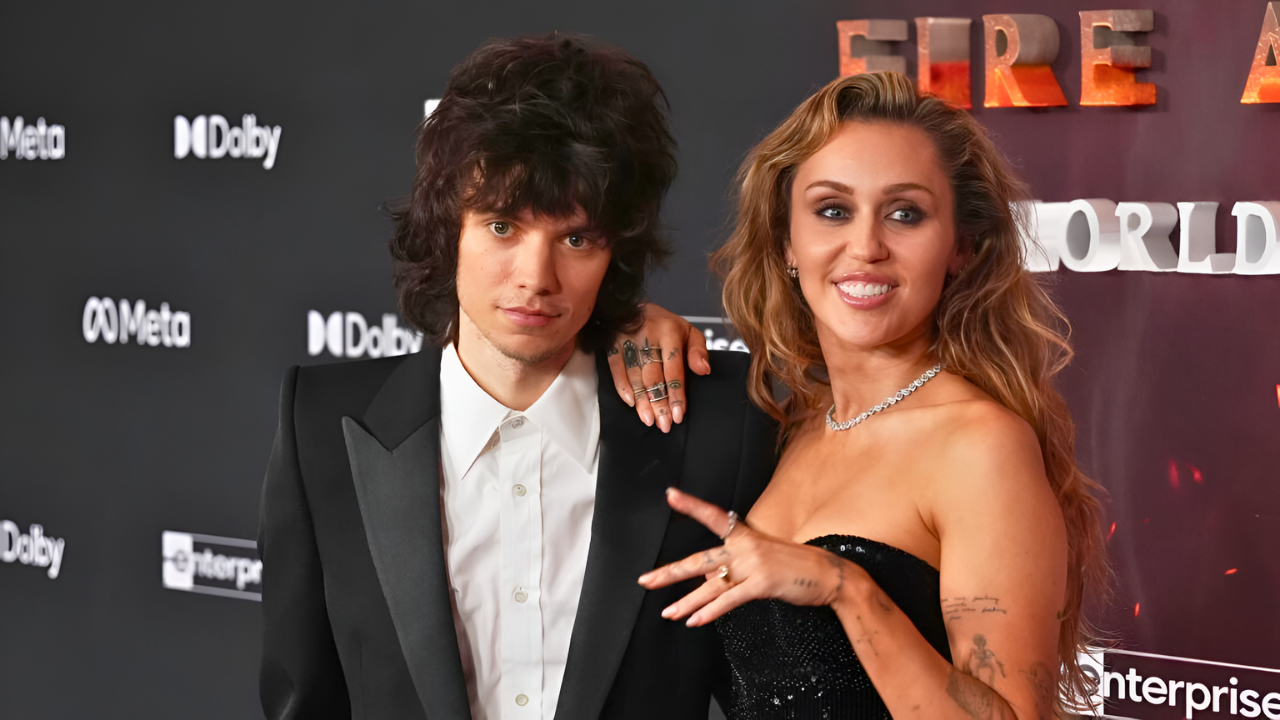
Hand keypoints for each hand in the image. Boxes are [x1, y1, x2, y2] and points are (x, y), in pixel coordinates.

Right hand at [607, 303, 710, 431]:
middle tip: (664, 424)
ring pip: (636, 376)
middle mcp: (648, 336)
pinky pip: (616, 368)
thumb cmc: (664, 324)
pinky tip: (630, 403)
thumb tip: (704, 370)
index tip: (679, 414)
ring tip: (649, 420)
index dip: (676, 394)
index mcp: (669, 332)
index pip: (674, 369)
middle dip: (659, 403)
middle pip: (654, 376)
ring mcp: (629, 340)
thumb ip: (698, 350)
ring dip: (642, 401)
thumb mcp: (688, 331)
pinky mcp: (613, 344)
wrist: (633, 306)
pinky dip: (622, 387)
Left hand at [637, 488, 852, 626]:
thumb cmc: (796, 567)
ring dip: (686, 601)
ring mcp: (753, 564)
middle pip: (700, 560)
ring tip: (667, 612)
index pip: (713, 516)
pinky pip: (729, 600)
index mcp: (745, 536)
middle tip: (645, 580)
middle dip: (670, 572)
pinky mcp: (762, 583)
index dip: (691, 506)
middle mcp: (745, 547)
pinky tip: (694, 621)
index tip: (670, 495)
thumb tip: (710, 584)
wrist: (829, 574)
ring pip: (711, 585)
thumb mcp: (763, 559)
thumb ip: (736, 568)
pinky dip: (709, 612)